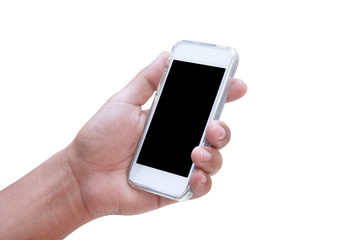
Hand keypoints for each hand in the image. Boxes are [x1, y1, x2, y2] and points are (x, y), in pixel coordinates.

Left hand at [66, 52, 246, 216]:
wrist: (82, 175)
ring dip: (214, 154)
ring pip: (214, 160)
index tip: (237, 85)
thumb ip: (146, 81)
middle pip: (215, 134)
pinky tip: (195, 174)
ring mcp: (179, 166)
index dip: (223, 95)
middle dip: (223, 128)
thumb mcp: (122, 102)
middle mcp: (179, 141)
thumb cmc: (99, 138)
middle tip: (213, 124)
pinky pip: (201, 187)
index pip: (203, 106)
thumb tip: (166, 56)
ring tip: (197, 151)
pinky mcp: (176, 189)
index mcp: (170, 119)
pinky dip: (204, 181)